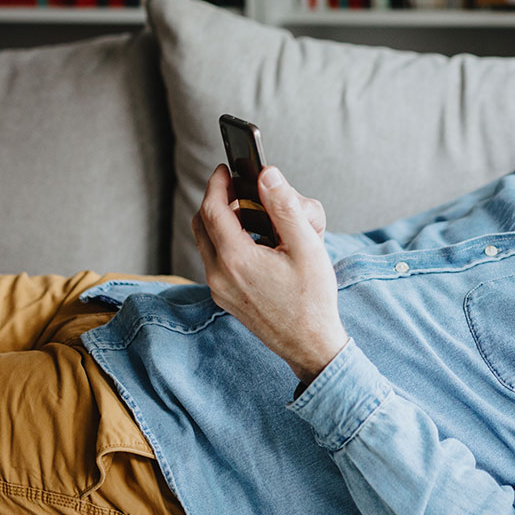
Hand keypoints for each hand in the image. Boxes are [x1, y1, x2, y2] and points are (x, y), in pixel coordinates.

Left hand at [192, 164, 347, 385]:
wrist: (310, 345)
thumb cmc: (313, 298)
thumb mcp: (308, 247)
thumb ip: (285, 207)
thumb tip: (268, 175)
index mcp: (236, 259)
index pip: (212, 209)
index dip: (217, 184)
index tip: (226, 168)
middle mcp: (219, 275)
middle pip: (201, 224)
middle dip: (216, 200)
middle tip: (238, 186)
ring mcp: (219, 289)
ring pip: (205, 243)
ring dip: (220, 221)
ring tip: (249, 212)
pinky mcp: (225, 298)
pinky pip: (215, 260)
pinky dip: (225, 242)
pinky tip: (253, 241)